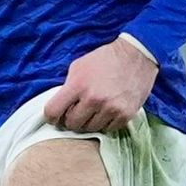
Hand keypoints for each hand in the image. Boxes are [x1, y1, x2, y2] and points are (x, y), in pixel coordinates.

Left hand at [43, 37, 158, 132]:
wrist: (135, 56)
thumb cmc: (105, 59)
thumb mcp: (79, 65)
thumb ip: (68, 86)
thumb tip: (60, 105)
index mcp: (78, 85)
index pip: (53, 111)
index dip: (50, 117)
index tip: (54, 117)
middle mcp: (93, 99)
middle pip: (71, 124)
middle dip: (70, 119)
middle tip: (76, 112)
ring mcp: (110, 109)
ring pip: (89, 129)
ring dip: (88, 122)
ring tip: (92, 110)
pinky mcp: (125, 115)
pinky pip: (107, 129)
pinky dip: (104, 123)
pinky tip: (106, 111)